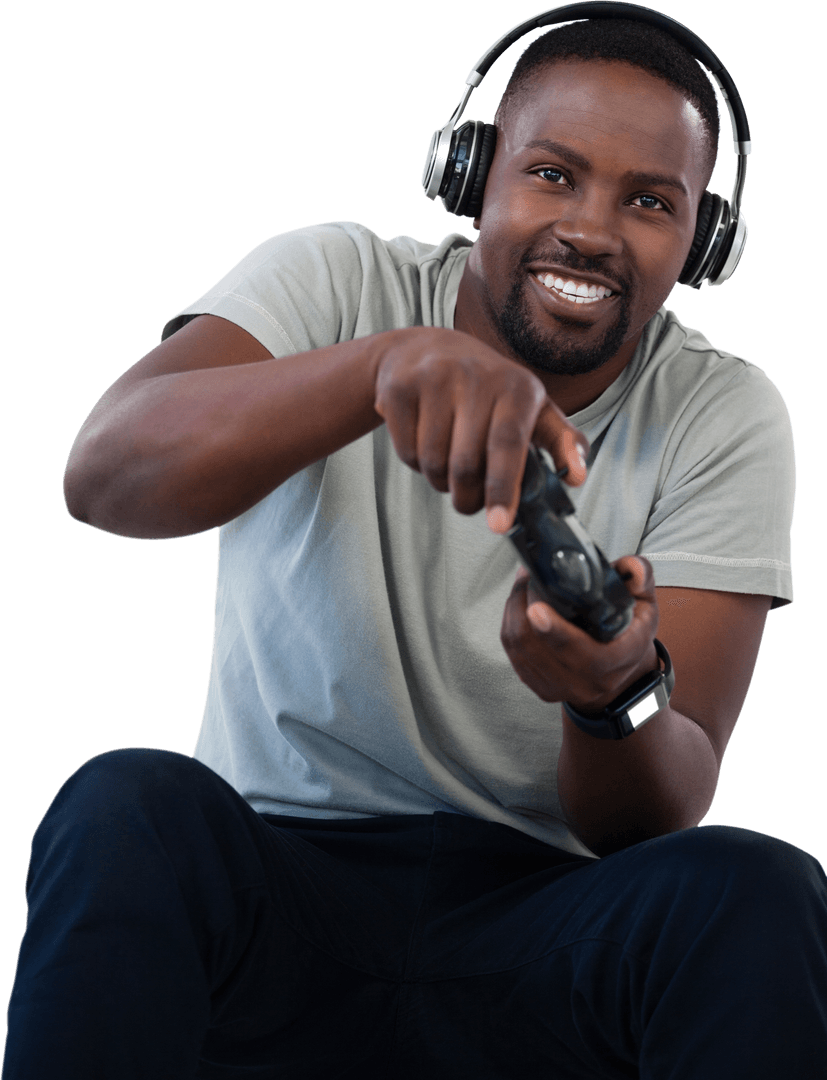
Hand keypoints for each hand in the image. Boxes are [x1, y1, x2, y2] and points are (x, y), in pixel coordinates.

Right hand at [373, 327, 588, 531]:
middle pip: (466, 465)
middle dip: (467, 498)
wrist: (424, 349)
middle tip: (469, 502)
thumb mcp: (531, 406)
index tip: (499, 524)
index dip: (503, 488)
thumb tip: (577, 478)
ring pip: (433, 464)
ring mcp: (433, 379)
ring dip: (440, 481)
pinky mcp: (399, 389)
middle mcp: (475, 377)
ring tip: (448, 464)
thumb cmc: (487, 389)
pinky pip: (407, 452)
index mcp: (515, 387)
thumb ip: (561, 442)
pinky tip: (425, 441)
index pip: (508, 445)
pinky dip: (415, 462)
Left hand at [500, 554, 659, 710]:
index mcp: (617, 661)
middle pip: (539, 648)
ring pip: (520, 649)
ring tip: (522, 585)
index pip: (585, 654)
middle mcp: (589, 682)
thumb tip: (633, 569)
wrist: (620, 674)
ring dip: (514, 611)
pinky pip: (514, 655)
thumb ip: (641, 579)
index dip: (557, 632)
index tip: (537, 608)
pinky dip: (510, 625)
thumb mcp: (645, 604)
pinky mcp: (541, 687)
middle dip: (525, 607)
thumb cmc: (629, 635)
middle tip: (527, 577)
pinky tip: (517, 606)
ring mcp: (562, 688)